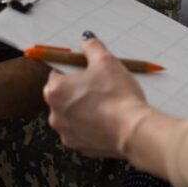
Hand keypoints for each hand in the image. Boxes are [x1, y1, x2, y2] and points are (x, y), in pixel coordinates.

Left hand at [43, 35, 154, 157]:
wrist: (132, 131)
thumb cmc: (116, 95)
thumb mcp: (106, 61)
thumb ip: (92, 47)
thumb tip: (87, 39)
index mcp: (55, 91)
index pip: (56, 73)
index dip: (72, 69)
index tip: (86, 70)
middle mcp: (55, 114)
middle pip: (62, 95)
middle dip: (77, 89)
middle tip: (99, 85)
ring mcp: (66, 133)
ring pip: (72, 114)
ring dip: (83, 108)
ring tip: (105, 103)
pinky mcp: (80, 147)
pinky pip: (82, 131)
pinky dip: (91, 125)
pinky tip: (108, 119)